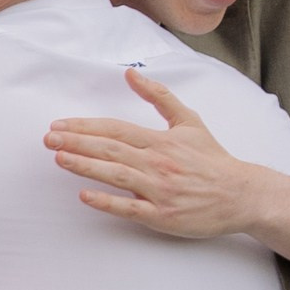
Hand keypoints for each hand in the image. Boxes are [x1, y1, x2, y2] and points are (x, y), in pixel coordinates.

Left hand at [46, 71, 289, 266]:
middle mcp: (158, 163)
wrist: (241, 194)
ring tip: (60, 158)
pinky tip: (85, 196)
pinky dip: (107, 201)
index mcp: (161, 141)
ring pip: (117, 175)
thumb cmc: (211, 159)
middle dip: (77, 142)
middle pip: (111, 149)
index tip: (59, 124)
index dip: (86, 126)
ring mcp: (159, 190)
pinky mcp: (162, 216)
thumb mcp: (188, 121)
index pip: (116, 130)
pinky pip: (130, 208)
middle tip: (48, 138)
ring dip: (86, 166)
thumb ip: (159, 96)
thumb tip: (130, 74)